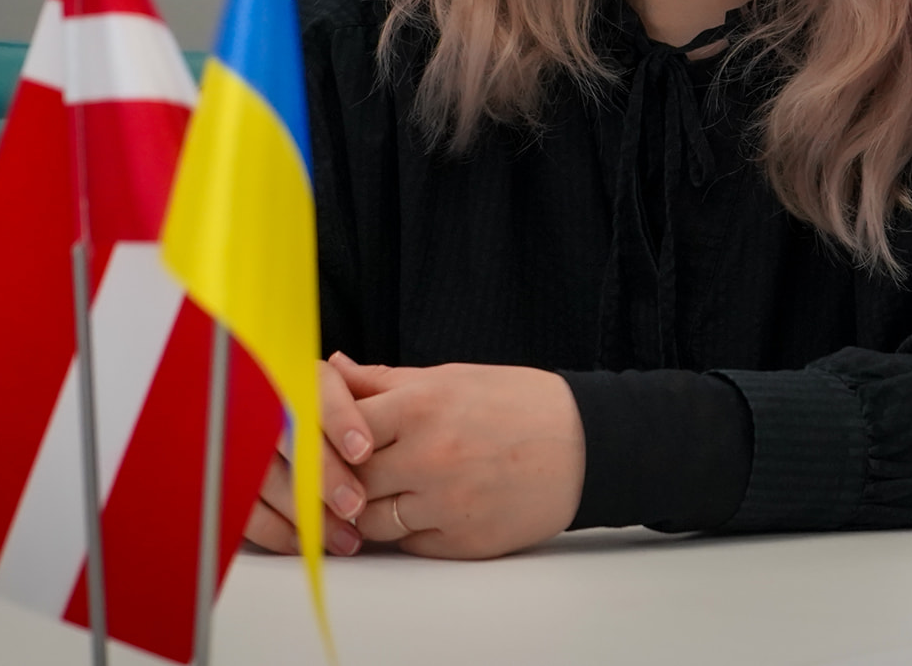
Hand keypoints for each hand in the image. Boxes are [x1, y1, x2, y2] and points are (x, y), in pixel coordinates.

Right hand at [241, 357, 376, 556]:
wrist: (242, 428)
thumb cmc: (317, 413)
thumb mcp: (346, 391)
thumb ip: (359, 387)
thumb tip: (354, 373)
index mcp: (293, 376)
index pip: (314, 388)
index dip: (340, 418)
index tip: (363, 450)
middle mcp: (261, 403)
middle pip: (290, 436)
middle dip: (325, 475)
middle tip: (355, 504)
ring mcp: (237, 443)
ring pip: (267, 478)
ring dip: (307, 514)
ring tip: (344, 536)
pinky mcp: (223, 482)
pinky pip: (246, 510)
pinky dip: (278, 532)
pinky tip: (308, 542)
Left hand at [333, 356, 584, 558]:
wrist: (585, 445)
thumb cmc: (517, 404)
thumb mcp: (450, 377)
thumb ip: (385, 380)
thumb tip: (334, 367)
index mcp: (422, 406)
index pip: (339, 428)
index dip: (326, 437)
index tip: (329, 439)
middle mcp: (429, 456)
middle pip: (349, 480)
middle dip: (341, 478)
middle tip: (343, 474)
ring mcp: (446, 504)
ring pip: (371, 522)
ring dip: (368, 511)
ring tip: (384, 493)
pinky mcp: (462, 542)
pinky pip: (408, 545)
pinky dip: (405, 531)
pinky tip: (420, 511)